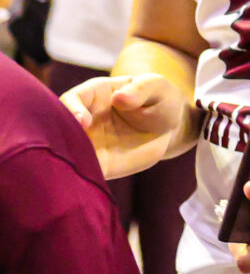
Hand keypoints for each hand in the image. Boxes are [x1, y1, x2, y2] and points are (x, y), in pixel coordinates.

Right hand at [61, 73, 187, 178]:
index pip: (73, 98)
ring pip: (64, 151)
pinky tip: (81, 185)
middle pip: (58, 127)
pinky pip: (80, 172)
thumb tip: (119, 98)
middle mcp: (84, 118)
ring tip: (75, 168)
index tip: (83, 122)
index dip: (73, 109)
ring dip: (65, 160)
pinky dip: (77, 178)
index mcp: (95, 94)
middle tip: (71, 149)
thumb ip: (141, 89)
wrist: (168, 130)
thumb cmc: (160, 101)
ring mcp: (87, 142)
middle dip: (57, 138)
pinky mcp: (96, 163)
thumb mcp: (157, 88)